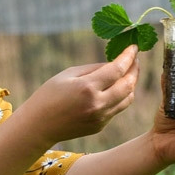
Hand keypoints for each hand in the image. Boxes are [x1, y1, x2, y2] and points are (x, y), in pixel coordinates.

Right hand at [18, 46, 139, 143]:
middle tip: (135, 60)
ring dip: (131, 84)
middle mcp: (97, 104)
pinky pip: (116, 109)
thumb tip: (115, 64)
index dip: (128, 57)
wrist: (38, 126)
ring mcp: (100, 118)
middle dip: (135, 70)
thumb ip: (93, 68)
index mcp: (87, 87)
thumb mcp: (68, 74)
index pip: (117, 69)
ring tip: (128, 74)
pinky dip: (120, 96)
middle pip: (128, 85)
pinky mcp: (100, 126)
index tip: (134, 47)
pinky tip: (115, 89)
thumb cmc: (49, 95)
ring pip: (127, 99)